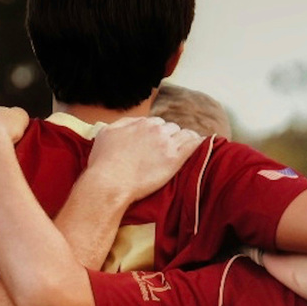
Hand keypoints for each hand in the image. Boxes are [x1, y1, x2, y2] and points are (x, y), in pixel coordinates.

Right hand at [87, 116, 203, 201]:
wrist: (110, 182)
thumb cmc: (103, 162)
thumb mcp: (105, 133)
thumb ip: (122, 124)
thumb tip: (133, 123)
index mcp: (141, 123)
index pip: (157, 123)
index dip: (157, 132)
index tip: (157, 141)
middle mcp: (155, 130)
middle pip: (171, 128)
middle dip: (171, 136)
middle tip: (169, 148)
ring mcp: (167, 144)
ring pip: (184, 134)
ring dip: (185, 139)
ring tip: (188, 145)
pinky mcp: (175, 159)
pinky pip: (194, 145)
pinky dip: (198, 143)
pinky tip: (202, 144)